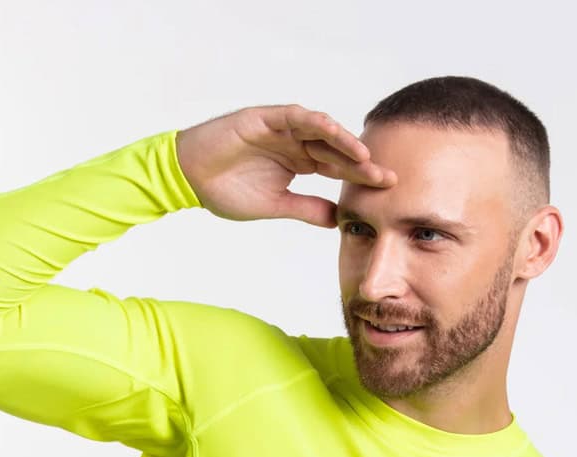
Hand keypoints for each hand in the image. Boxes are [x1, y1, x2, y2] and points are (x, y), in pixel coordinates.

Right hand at [175, 103, 396, 228]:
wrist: (189, 178)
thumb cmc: (225, 190)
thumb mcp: (275, 205)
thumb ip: (305, 208)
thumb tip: (337, 220)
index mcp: (299, 163)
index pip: (337, 169)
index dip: (360, 178)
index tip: (386, 191)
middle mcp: (295, 143)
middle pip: (336, 150)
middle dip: (361, 162)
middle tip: (387, 176)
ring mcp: (281, 129)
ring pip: (320, 131)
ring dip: (343, 142)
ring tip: (364, 157)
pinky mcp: (264, 118)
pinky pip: (295, 116)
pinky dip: (315, 122)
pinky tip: (334, 132)